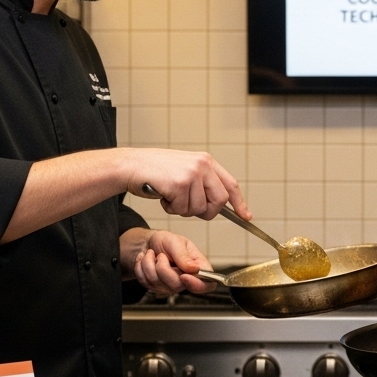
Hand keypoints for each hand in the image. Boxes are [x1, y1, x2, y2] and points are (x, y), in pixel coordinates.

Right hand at [123, 148, 248, 220]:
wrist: (131, 165)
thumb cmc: (155, 170)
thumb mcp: (184, 169)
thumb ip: (202, 182)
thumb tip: (217, 204)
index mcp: (206, 161)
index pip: (231, 184)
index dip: (239, 203)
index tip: (246, 216)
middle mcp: (202, 165)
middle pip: (219, 201)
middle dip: (207, 211)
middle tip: (189, 208)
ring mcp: (192, 174)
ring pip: (199, 208)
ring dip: (183, 209)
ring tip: (170, 196)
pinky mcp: (179, 184)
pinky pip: (183, 209)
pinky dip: (172, 208)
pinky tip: (163, 196)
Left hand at [132, 230, 215, 295]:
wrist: (148, 244)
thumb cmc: (166, 242)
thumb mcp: (176, 241)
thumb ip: (184, 255)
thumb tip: (194, 269)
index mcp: (198, 267)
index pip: (207, 285)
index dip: (198, 285)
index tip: (184, 276)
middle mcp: (186, 280)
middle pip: (177, 285)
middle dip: (163, 268)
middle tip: (161, 255)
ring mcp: (170, 286)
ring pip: (157, 283)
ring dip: (149, 264)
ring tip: (151, 254)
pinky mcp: (155, 288)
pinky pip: (145, 282)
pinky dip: (140, 267)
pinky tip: (145, 260)